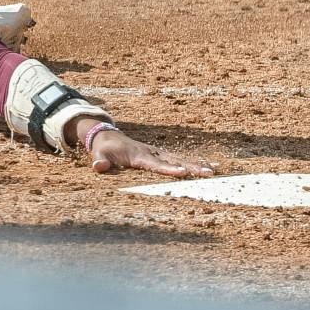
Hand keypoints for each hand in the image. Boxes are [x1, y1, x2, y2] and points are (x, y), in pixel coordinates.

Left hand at [85, 124, 214, 177]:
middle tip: (208, 173)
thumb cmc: (103, 148)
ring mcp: (156, 153)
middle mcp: (151, 153)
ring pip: (179, 159)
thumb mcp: (98, 154)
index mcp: (138, 155)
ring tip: (212, 171)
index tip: (183, 173)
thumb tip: (100, 167)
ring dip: (195, 165)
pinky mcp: (159, 155)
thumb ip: (99, 161)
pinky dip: (191, 163)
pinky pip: (177, 159)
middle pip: (174, 161)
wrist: (107, 136)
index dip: (169, 169)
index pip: (156, 164)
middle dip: (191, 167)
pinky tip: (204, 167)